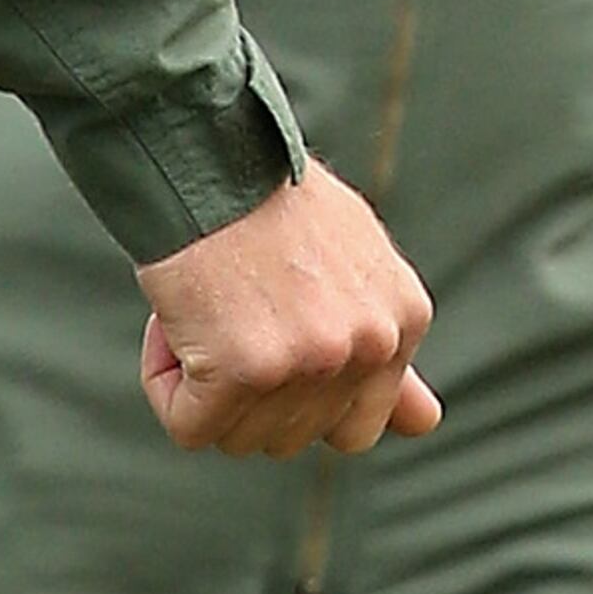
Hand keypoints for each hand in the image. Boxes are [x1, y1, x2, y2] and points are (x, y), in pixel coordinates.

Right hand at [133, 167, 440, 457]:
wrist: (206, 155)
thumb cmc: (270, 205)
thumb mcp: (357, 266)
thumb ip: (386, 350)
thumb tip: (426, 425)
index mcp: (406, 320)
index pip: (359, 428)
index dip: (301, 400)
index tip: (272, 346)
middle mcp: (370, 345)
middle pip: (294, 438)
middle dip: (248, 393)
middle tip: (229, 314)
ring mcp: (313, 361)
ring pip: (240, 438)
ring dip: (205, 386)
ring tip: (207, 309)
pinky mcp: (247, 370)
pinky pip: (190, 426)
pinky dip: (166, 386)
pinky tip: (173, 323)